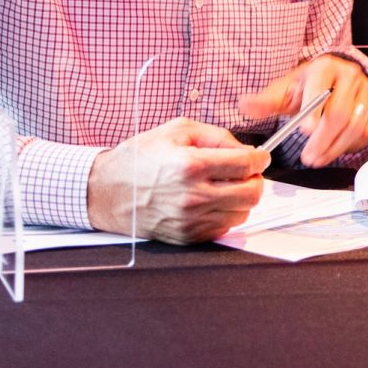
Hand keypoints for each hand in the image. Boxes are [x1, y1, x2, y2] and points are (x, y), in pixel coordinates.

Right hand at [86, 117, 267, 244]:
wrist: (107, 191)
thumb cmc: (139, 159)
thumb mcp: (177, 130)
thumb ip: (217, 136)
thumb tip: (245, 149)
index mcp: (191, 166)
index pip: (246, 164)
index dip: (260, 158)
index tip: (260, 157)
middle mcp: (193, 196)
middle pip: (252, 193)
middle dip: (255, 179)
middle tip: (246, 172)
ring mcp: (191, 220)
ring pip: (242, 213)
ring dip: (241, 198)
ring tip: (224, 186)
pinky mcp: (187, 236)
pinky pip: (224, 228)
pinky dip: (225, 213)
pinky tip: (211, 200)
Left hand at [240, 54, 367, 166]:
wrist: (334, 79)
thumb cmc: (307, 87)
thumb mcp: (285, 90)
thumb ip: (266, 101)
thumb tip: (245, 106)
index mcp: (325, 67)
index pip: (321, 89)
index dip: (313, 111)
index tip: (304, 131)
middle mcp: (351, 76)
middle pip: (340, 113)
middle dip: (322, 140)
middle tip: (307, 158)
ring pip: (355, 126)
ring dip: (335, 148)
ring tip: (317, 160)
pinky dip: (353, 145)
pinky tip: (336, 149)